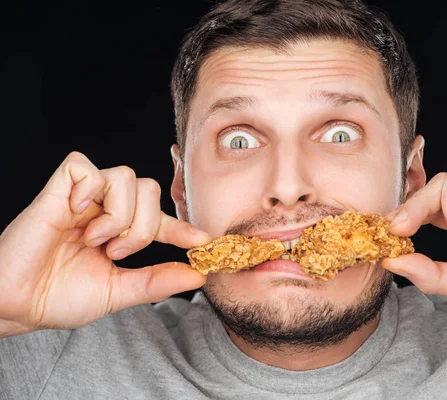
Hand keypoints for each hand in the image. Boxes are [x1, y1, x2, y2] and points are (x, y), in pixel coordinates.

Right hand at [0, 152, 209, 336]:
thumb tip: (199, 274)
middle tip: (116, 252)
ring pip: (125, 176)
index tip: (204, 241)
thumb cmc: (59, 297)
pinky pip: (84, 166)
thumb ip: (157, 281)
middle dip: (143, 227)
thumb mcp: (118, 292)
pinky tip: (76, 215)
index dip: (183, 227)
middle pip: (149, 189)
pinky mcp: (56, 190)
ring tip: (95, 239)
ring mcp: (81, 198)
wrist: (17, 305)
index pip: (160, 219)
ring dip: (119, 215)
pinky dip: (88, 191)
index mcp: (119, 231)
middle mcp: (104, 209)